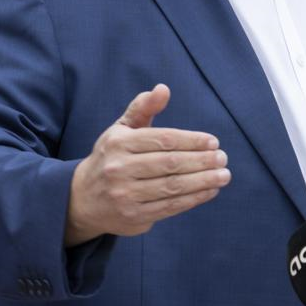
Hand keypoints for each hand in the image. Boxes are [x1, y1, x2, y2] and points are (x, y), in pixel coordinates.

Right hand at [64, 84, 228, 245]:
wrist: (82, 199)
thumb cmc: (110, 157)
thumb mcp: (120, 129)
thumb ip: (143, 108)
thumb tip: (163, 89)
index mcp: (118, 143)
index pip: (162, 139)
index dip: (191, 141)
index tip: (213, 142)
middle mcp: (119, 168)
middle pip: (170, 163)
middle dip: (201, 161)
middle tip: (223, 158)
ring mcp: (125, 195)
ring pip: (172, 186)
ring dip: (203, 181)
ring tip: (223, 175)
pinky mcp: (133, 216)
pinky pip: (170, 207)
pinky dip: (193, 199)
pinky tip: (209, 191)